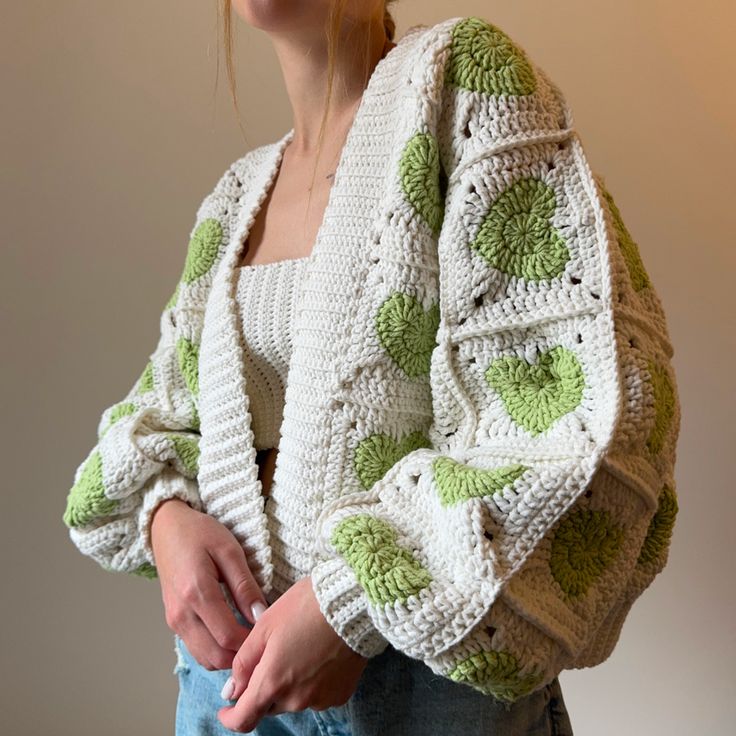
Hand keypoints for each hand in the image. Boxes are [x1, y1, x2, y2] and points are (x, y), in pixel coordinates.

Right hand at [150, 498, 267, 670]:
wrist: (166, 527)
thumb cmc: (199, 533)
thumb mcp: (230, 551)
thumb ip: (245, 586)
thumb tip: (260, 616)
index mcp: (196, 593)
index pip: (228, 637)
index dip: (251, 641)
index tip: (268, 631)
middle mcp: (181, 613)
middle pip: (215, 656)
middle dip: (240, 655)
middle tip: (261, 638)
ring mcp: (174, 620)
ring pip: (204, 658)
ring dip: (228, 655)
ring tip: (248, 636)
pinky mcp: (173, 621)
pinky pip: (196, 648)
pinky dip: (215, 649)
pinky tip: (231, 632)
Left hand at [217, 576, 368, 732]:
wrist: (353, 603)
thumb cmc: (306, 607)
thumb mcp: (265, 625)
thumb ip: (243, 661)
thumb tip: (232, 689)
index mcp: (273, 683)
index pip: (244, 719)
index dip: (230, 716)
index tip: (227, 706)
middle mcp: (295, 700)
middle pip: (268, 705)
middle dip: (263, 688)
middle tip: (269, 656)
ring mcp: (320, 699)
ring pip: (293, 699)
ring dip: (288, 684)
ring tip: (298, 649)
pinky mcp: (341, 694)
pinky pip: (316, 694)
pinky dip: (311, 681)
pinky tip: (317, 656)